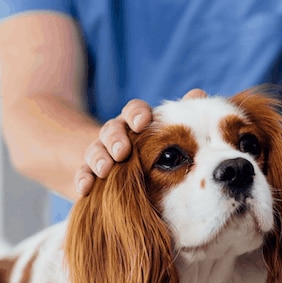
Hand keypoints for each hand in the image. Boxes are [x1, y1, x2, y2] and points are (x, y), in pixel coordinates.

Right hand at [75, 89, 207, 195]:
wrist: (120, 169)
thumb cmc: (149, 149)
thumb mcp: (165, 132)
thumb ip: (180, 115)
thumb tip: (198, 93)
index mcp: (135, 123)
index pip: (134, 111)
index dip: (136, 114)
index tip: (142, 122)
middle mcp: (116, 135)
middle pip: (111, 129)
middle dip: (115, 138)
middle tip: (122, 151)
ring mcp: (101, 154)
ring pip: (95, 151)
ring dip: (99, 159)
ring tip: (104, 170)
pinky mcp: (89, 173)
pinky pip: (83, 174)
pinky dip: (83, 179)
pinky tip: (84, 188)